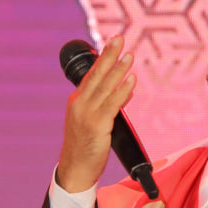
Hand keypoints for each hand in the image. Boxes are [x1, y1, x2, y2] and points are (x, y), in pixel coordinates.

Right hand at [56, 35, 135, 192]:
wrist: (75, 169)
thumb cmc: (84, 147)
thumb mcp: (92, 121)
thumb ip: (106, 104)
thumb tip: (125, 89)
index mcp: (77, 101)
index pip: (91, 74)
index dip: (103, 57)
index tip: (112, 42)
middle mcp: (80, 104)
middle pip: (97, 75)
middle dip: (109, 55)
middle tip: (119, 38)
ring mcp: (87, 114)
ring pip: (105, 87)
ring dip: (119, 70)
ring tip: (129, 55)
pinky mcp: (97, 126)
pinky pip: (112, 104)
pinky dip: (123, 91)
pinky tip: (131, 81)